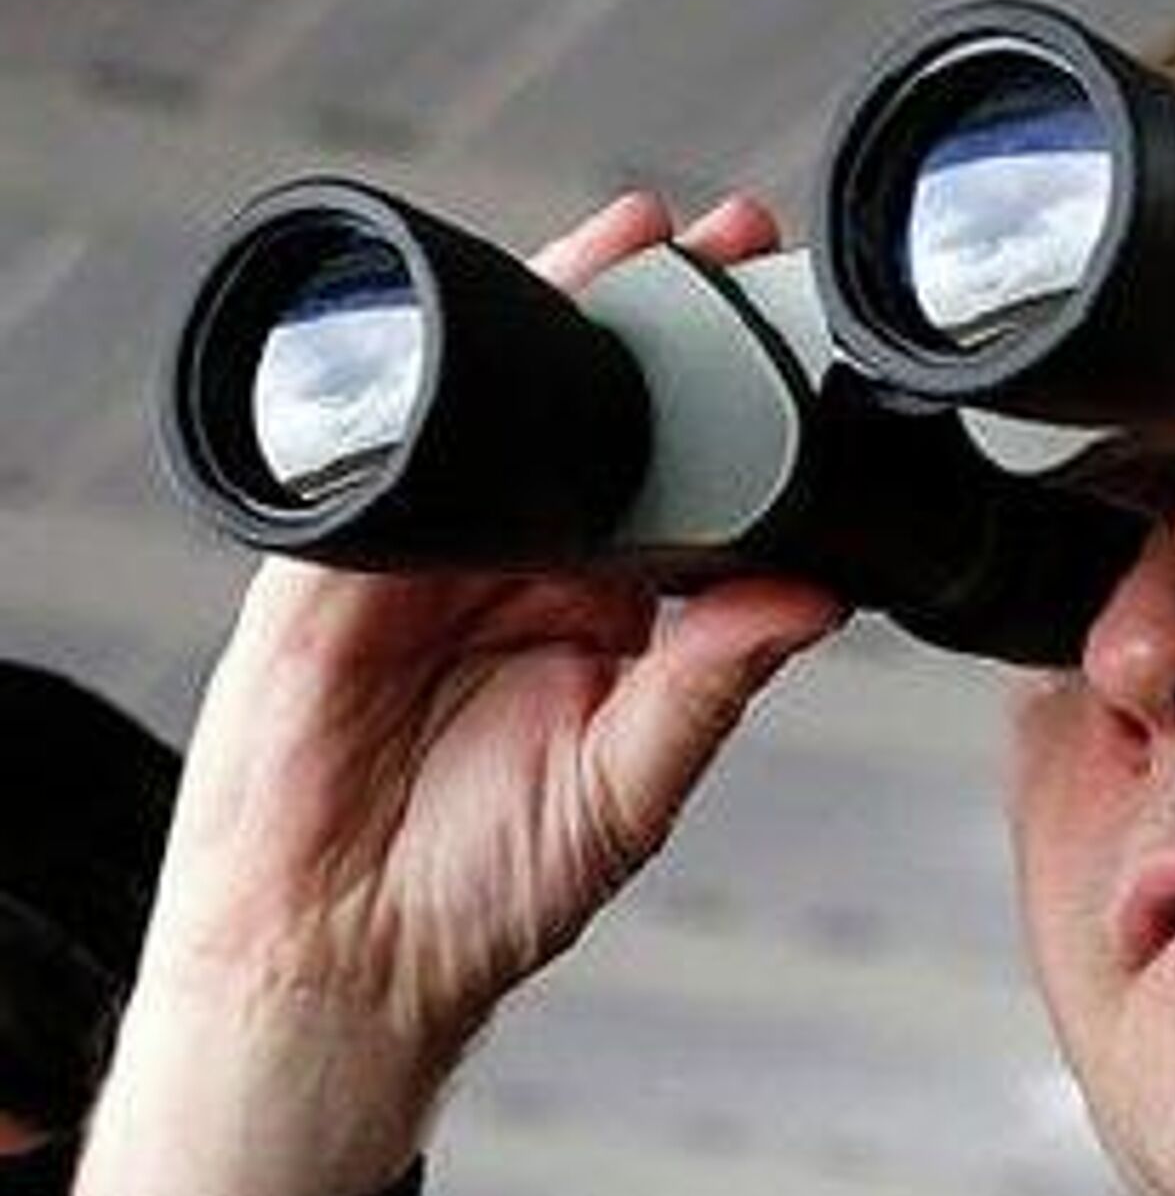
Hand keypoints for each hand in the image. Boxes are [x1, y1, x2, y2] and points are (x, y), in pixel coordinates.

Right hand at [56, 195, 842, 1195]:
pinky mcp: (335, 567)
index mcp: (605, 617)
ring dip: (558, 320)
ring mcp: (430, 556)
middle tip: (733, 239)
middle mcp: (525, 570)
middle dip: (661, 325)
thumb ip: (710, 683)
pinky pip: (386, 459)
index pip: (679, 487)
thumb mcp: (627, 784)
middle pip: (597, 420)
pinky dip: (429, 394)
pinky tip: (483, 324)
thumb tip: (817, 594)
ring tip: (636, 240)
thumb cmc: (485, 888)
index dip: (735, 409)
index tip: (797, 335)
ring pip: (498, 414)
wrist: (340, 956)